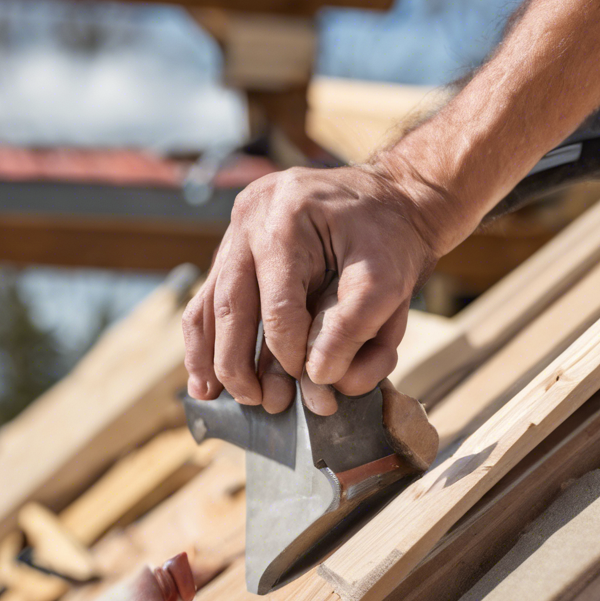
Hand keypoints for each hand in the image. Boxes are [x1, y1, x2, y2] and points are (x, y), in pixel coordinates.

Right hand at [183, 154, 449, 415]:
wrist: (394, 198)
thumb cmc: (394, 239)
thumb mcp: (390, 278)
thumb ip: (355, 325)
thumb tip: (318, 376)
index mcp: (289, 218)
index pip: (278, 306)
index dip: (290, 353)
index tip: (310, 381)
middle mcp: (252, 217)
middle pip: (230, 305)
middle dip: (239, 363)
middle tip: (259, 402)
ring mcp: (239, 228)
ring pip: (209, 301)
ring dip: (210, 355)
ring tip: (218, 395)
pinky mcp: (237, 243)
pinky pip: (210, 295)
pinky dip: (207, 335)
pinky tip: (206, 375)